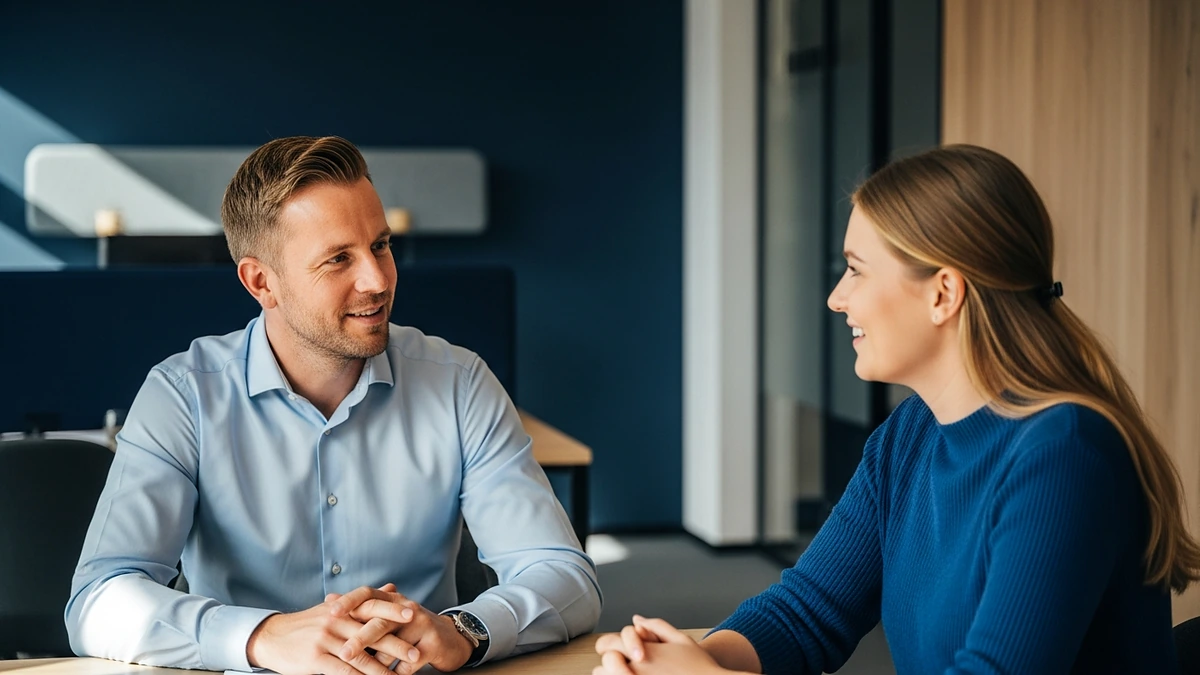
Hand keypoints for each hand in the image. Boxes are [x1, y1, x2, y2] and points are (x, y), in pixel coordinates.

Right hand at [245, 594, 417, 674]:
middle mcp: (335, 621)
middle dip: (395, 645)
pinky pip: (342, 671)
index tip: (415, 615)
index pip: (372, 607)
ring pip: (359, 656)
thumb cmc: (307, 624)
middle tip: (415, 653)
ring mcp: (325, 639)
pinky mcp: (315, 658)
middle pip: (371, 633)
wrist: (271, 637)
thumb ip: (365, 601)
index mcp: (342, 608)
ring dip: (381, 669)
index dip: (393, 611)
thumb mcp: (335, 608)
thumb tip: (392, 587)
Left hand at [329, 584, 473, 674]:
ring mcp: (422, 625)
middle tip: (344, 653)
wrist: (449, 638)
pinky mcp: (433, 643)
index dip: (349, 601)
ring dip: (378, 664)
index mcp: (392, 599)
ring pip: (394, 646)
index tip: (330, 612)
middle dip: (360, 639)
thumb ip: (360, 609)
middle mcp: (407, 607)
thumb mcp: (387, 614)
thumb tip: (329, 599)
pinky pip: (409, 662)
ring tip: (366, 674)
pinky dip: (396, 673)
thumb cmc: (409, 628)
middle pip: (380, 622)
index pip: (368, 594)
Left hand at [593, 616, 727, 674]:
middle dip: (611, 664)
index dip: (609, 645)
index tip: (617, 650)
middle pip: (603, 666)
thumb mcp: (681, 639)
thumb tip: (637, 620)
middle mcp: (635, 672)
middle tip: (625, 665)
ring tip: (630, 673)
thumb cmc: (699, 667)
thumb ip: (656, 626)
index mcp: (643, 653)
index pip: (607, 644)